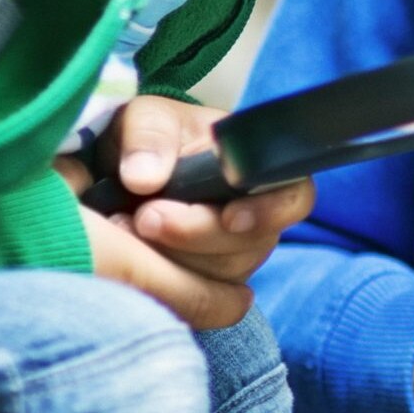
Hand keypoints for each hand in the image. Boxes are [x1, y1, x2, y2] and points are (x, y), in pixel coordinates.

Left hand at [75, 94, 310, 331]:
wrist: (120, 171)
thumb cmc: (149, 138)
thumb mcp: (146, 118)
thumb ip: (148, 138)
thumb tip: (145, 178)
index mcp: (257, 169)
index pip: (293, 197)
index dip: (269, 212)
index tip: (229, 217)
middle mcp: (256, 215)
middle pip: (252, 245)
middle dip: (198, 236)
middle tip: (145, 217)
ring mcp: (232, 253)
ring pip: (222, 276)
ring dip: (173, 259)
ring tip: (123, 226)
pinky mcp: (205, 282)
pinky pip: (195, 294)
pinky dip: (161, 278)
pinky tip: (128, 253)